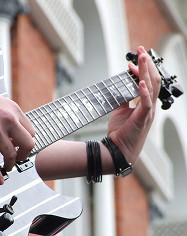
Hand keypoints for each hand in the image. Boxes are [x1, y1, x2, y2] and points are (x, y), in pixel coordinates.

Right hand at [0, 80, 34, 184]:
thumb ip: (8, 117)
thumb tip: (11, 134)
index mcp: (14, 111)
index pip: (31, 132)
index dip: (27, 143)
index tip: (21, 148)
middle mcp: (9, 120)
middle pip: (28, 144)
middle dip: (24, 155)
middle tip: (18, 159)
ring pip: (12, 155)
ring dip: (11, 165)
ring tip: (8, 168)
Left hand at [106, 46, 160, 164]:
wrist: (118, 150)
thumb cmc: (121, 132)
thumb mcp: (120, 112)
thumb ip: (123, 100)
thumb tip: (120, 89)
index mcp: (145, 104)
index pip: (148, 82)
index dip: (141, 70)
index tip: (132, 61)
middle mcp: (149, 106)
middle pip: (153, 80)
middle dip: (147, 64)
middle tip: (140, 50)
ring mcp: (148, 113)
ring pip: (151, 88)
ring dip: (146, 71)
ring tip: (142, 57)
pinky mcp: (143, 119)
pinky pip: (146, 103)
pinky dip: (143, 92)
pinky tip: (139, 81)